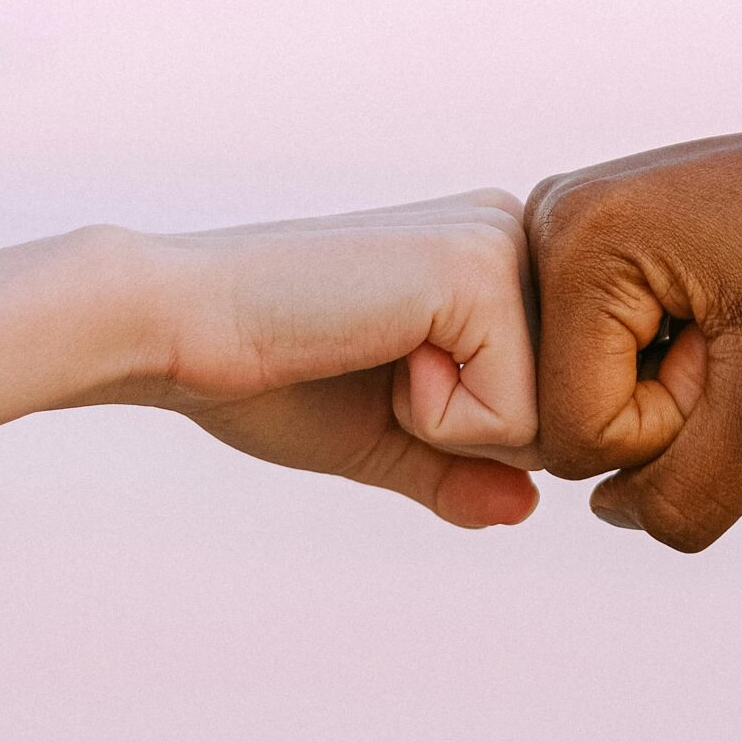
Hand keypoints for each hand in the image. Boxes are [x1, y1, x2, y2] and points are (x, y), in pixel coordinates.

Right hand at [124, 191, 540, 528]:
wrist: (174, 328)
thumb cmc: (266, 375)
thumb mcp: (384, 437)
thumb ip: (460, 471)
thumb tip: (532, 508)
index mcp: (496, 257)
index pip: (555, 401)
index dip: (468, 435)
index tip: (379, 372)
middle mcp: (515, 233)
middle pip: (568, 412)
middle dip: (471, 435)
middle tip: (373, 366)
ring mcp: (502, 244)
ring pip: (553, 421)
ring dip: (451, 426)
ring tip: (371, 355)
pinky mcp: (478, 271)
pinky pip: (513, 416)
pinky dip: (434, 419)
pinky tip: (370, 351)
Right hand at [527, 75, 741, 549]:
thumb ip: (688, 494)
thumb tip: (610, 509)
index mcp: (575, 240)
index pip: (576, 437)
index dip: (676, 428)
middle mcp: (548, 222)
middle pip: (568, 416)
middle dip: (669, 408)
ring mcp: (568, 229)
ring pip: (588, 395)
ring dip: (674, 389)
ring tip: (739, 317)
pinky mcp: (596, 244)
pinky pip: (606, 361)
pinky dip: (671, 363)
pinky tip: (722, 310)